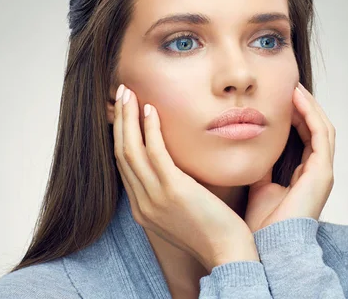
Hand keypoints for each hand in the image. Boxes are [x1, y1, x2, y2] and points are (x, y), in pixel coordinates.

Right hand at [113, 84, 258, 270]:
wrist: (228, 253)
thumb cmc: (213, 231)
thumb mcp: (182, 211)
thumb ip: (171, 189)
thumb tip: (175, 165)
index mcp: (142, 208)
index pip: (123, 165)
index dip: (121, 135)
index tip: (124, 112)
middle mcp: (142, 203)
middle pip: (121, 153)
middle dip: (119, 120)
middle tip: (121, 94)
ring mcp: (154, 198)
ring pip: (131, 150)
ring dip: (128, 117)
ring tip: (129, 93)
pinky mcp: (173, 191)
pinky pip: (155, 153)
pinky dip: (149, 129)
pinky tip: (151, 109)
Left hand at [244, 82, 335, 232]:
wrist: (263, 248)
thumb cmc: (259, 224)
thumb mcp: (256, 184)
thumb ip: (258, 164)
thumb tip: (246, 143)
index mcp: (304, 176)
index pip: (305, 137)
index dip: (295, 115)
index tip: (279, 97)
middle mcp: (317, 172)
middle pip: (316, 129)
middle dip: (304, 106)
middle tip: (288, 85)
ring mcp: (322, 172)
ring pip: (322, 128)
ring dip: (309, 105)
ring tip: (293, 87)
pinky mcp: (322, 173)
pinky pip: (321, 134)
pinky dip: (310, 113)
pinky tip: (296, 98)